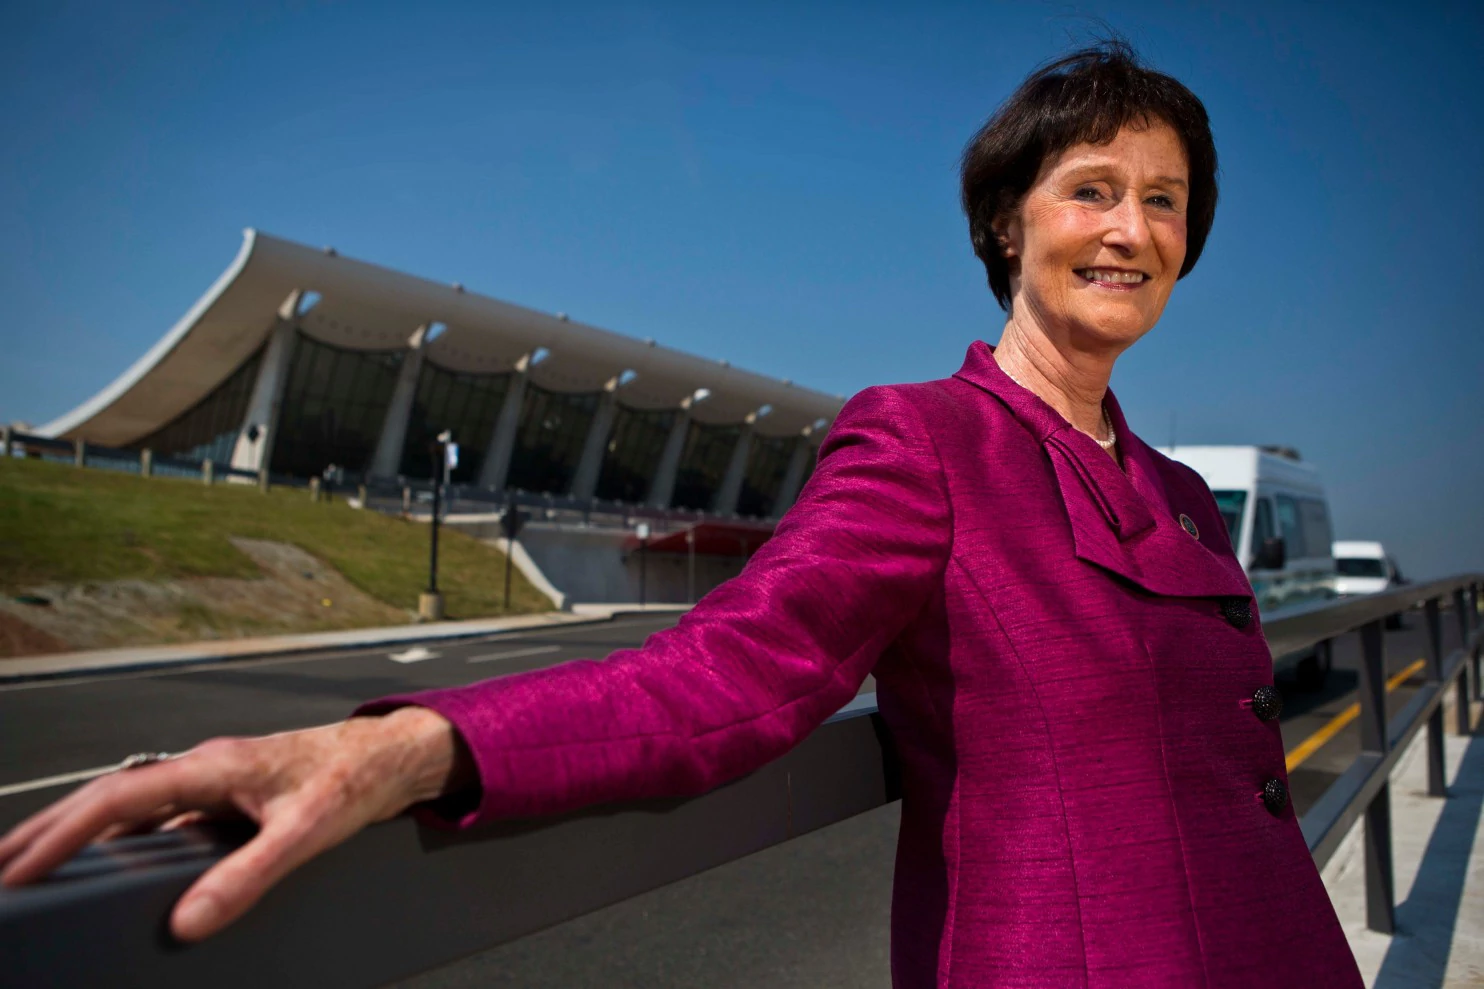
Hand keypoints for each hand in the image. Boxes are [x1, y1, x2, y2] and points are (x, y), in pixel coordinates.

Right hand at [0, 706, 472, 941]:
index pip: (118, 798)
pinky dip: (120, 840)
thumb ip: (247, 876)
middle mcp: (203, 768)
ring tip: (33, 866)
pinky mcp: (225, 797)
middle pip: (107, 798)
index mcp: (212, 766)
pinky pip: (158, 819)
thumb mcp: (305, 832)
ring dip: (78, 834)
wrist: (391, 755)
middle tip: (0, 867)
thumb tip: (189, 920)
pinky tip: (109, 865)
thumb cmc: (354, 779)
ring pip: (128, 807)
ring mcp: (212, 782)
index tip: (19, 867)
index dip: (63, 833)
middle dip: (47, 831)